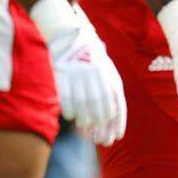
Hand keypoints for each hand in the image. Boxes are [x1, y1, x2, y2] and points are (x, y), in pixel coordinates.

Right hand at [50, 6, 127, 144]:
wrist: (73, 41)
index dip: (117, 121)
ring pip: (82, 102)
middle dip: (100, 122)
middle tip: (100, 137)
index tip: (116, 136)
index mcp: (109, 74)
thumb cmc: (94, 64)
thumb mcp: (108, 73)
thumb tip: (111, 119)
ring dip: (84, 118)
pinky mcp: (61, 75)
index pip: (116, 101)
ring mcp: (77, 74)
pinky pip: (65, 97)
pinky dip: (69, 110)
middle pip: (99, 103)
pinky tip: (72, 117)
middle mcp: (95, 74)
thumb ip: (111, 93)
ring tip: (86, 126)